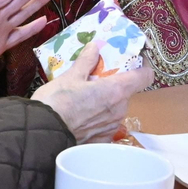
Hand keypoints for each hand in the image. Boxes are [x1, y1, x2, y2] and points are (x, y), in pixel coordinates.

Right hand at [32, 43, 154, 142]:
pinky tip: (82, 115)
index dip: (142, 66)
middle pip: (127, 92)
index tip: (132, 61)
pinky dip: (98, 118)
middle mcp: (119, 110)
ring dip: (106, 101)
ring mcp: (112, 127)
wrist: (42, 134)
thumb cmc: (57, 102)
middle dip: (115, 83)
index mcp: (116, 90)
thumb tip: (95, 47)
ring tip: (85, 97)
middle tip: (97, 77)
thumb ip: (86, 61)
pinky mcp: (102, 140)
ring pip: (116, 108)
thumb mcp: (70, 76)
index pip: (145, 76)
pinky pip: (106, 124)